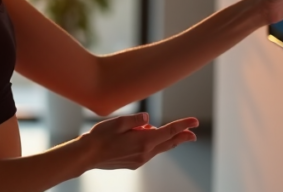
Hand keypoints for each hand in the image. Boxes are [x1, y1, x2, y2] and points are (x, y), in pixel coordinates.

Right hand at [80, 113, 197, 170]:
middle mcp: (144, 153)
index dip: (183, 126)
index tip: (194, 122)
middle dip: (182, 137)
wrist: (87, 155)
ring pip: (158, 148)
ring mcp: (139, 160)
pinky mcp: (133, 163)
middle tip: (193, 134)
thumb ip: (137, 120)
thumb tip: (148, 119)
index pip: (169, 132)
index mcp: (143, 141)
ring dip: (165, 139)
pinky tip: (144, 136)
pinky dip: (152, 143)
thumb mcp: (119, 122)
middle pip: (168, 143)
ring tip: (160, 130)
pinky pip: (148, 152)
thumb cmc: (100, 136)